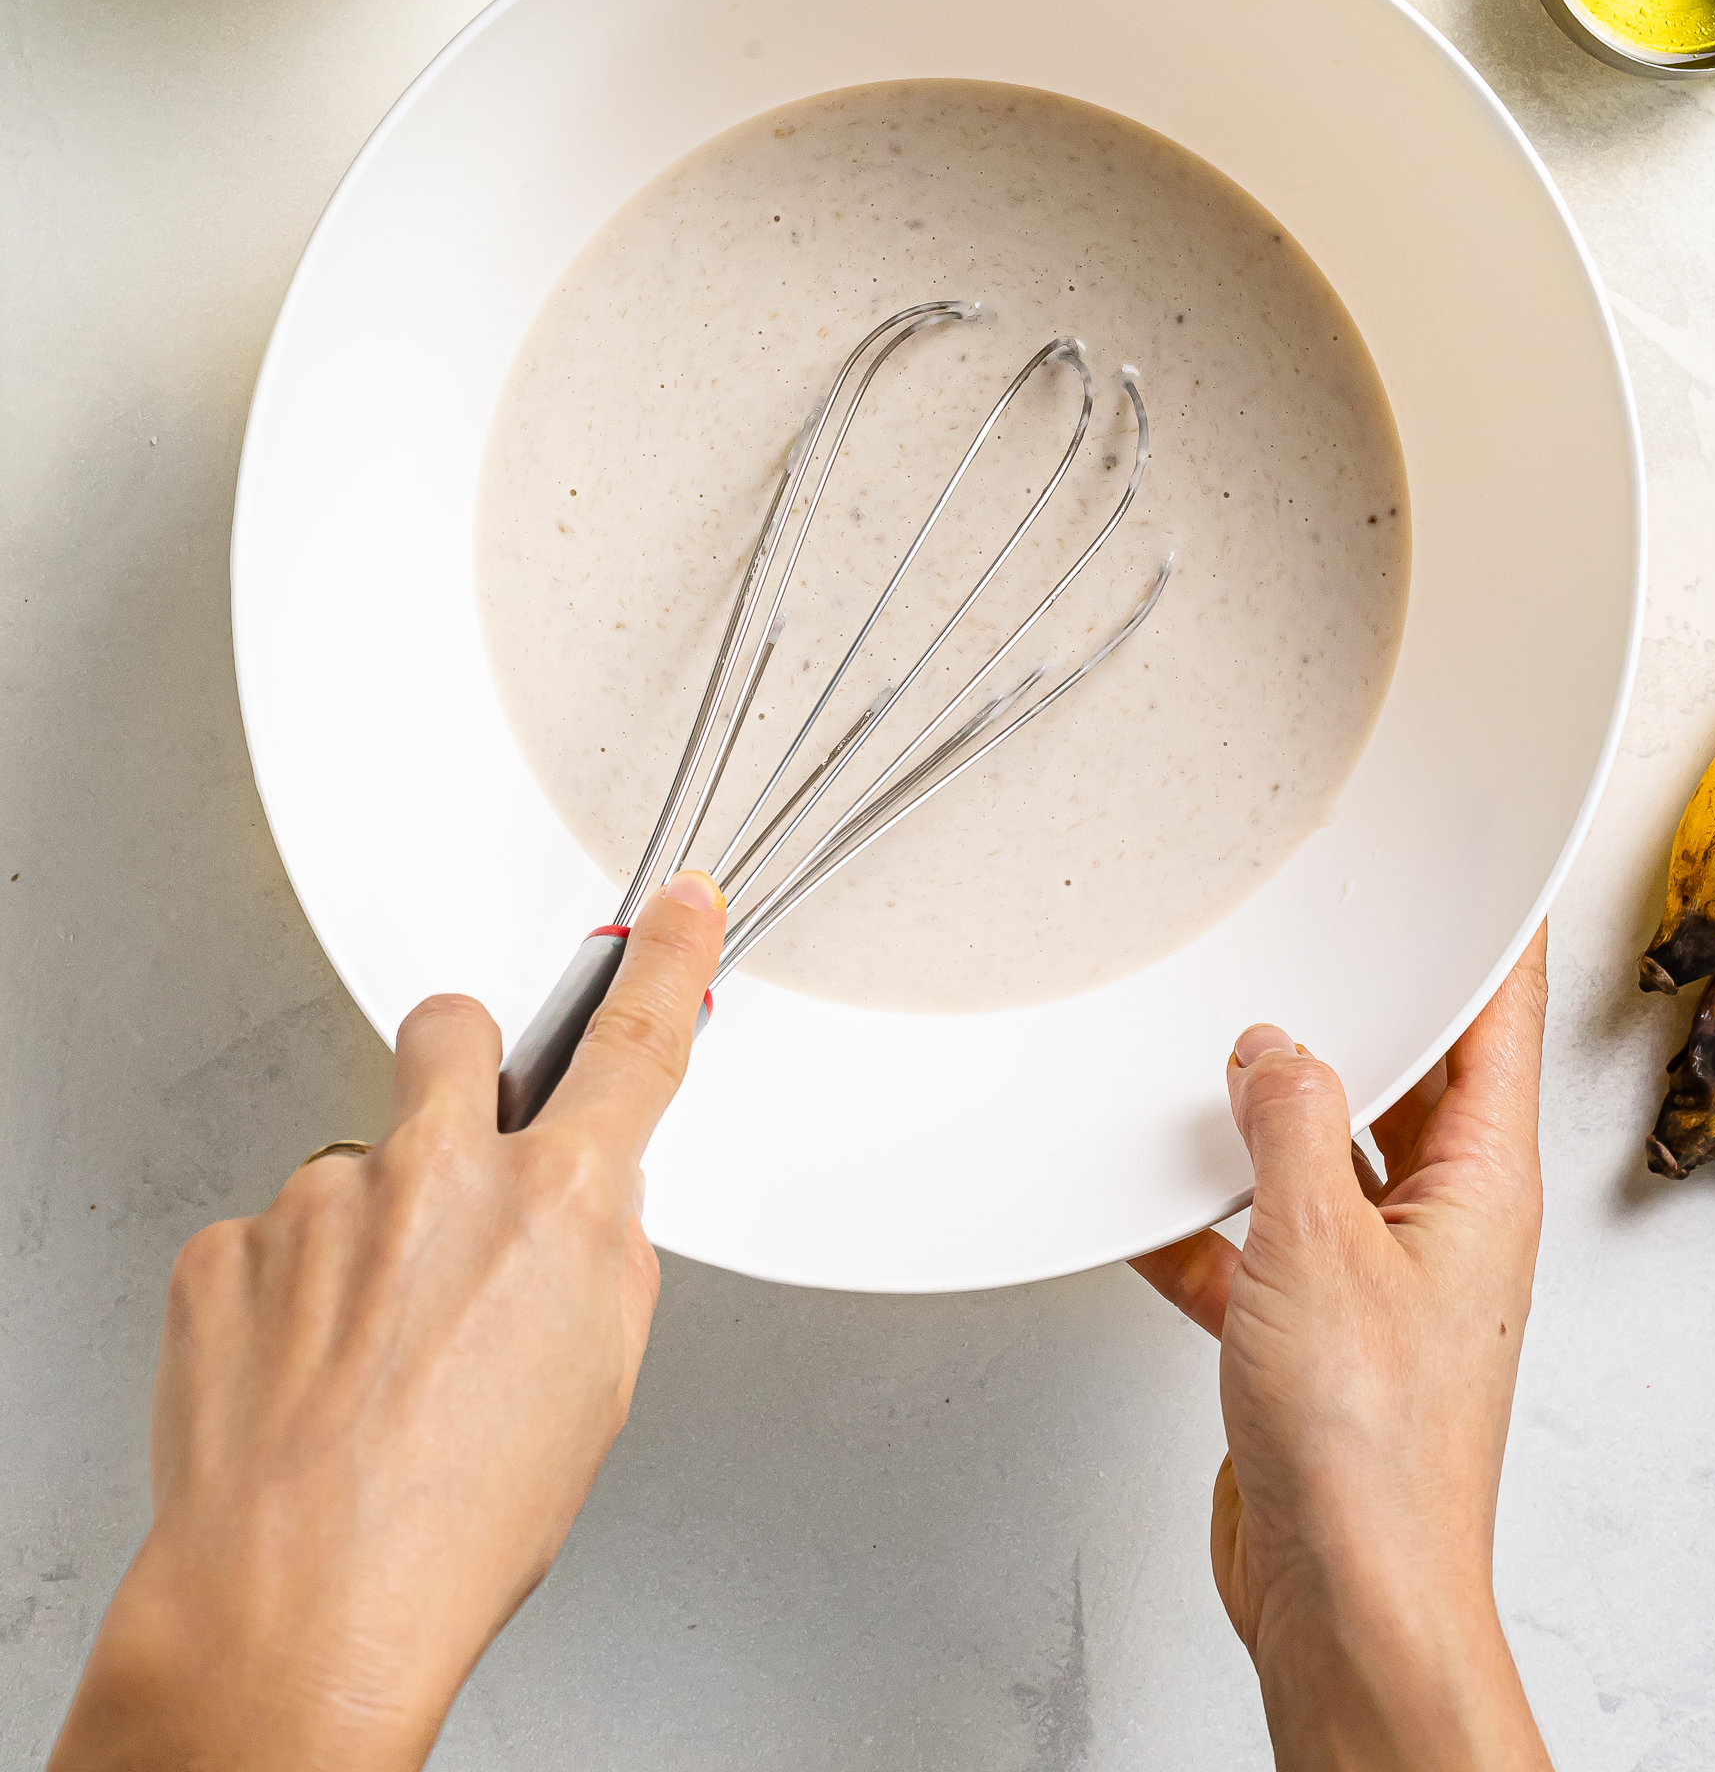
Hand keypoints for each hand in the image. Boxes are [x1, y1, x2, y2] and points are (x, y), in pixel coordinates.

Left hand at [48, 873, 725, 1771]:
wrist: (297, 1614)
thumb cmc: (455, 1529)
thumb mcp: (596, 1384)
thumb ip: (599, 1256)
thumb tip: (585, 1200)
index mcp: (556, 1206)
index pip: (635, 1044)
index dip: (669, 958)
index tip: (680, 906)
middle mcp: (440, 1176)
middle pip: (457, 1030)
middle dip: (463, 1061)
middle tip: (454, 1150)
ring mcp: (323, 1202)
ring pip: (353, 1164)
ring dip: (364, 1231)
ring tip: (361, 1362)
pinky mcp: (226, 1246)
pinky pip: (267, 1238)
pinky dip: (283, 1297)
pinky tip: (296, 1380)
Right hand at [1133, 928, 1550, 1771]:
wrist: (1347, 1604)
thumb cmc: (1375, 1456)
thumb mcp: (1317, 1246)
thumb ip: (1288, 1126)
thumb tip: (1270, 1050)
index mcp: (1483, 1185)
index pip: (1503, 1022)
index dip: (1492, 936)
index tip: (1475, 868)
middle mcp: (1443, 1225)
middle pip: (1408, 1083)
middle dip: (1354, 1019)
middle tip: (1308, 947)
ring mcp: (1379, 1282)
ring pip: (1322, 1160)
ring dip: (1263, 1124)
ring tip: (1208, 1072)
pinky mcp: (1315, 1337)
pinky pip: (1256, 1246)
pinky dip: (1201, 1226)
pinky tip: (1148, 1210)